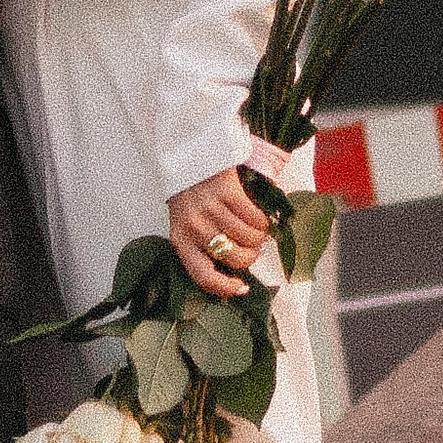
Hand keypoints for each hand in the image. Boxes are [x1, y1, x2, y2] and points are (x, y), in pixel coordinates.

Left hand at [168, 169, 272, 300]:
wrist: (188, 153)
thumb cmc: (189, 193)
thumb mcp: (186, 223)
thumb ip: (202, 245)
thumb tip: (234, 272)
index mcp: (181, 240)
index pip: (203, 276)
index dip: (226, 288)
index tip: (242, 288)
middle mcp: (194, 228)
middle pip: (235, 258)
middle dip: (251, 257)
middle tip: (253, 248)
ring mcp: (211, 209)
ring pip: (249, 239)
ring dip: (259, 237)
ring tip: (255, 229)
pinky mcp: (227, 192)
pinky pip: (256, 218)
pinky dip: (262, 221)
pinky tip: (257, 217)